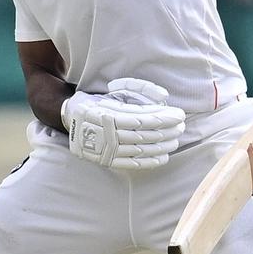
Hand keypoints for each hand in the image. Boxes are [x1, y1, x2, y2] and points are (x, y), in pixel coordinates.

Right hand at [61, 78, 184, 170]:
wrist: (70, 118)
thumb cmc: (98, 102)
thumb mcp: (116, 91)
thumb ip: (139, 90)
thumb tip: (163, 96)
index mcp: (109, 114)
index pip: (144, 119)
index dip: (164, 118)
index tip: (179, 115)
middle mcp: (107, 133)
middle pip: (145, 135)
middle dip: (167, 132)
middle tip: (182, 128)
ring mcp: (106, 149)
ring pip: (141, 150)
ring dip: (162, 147)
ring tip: (175, 141)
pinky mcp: (106, 160)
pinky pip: (132, 164)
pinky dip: (149, 162)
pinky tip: (163, 157)